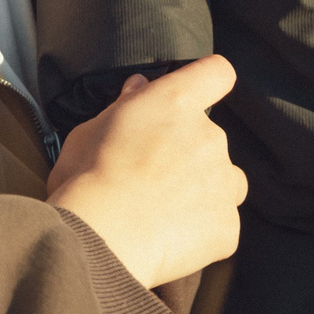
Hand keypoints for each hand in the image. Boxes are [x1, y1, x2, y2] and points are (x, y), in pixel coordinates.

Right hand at [45, 56, 245, 287]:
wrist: (101, 236)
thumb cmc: (86, 179)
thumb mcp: (89, 131)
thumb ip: (123, 107)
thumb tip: (139, 88)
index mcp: (176, 103)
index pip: (216, 73)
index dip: (208, 82)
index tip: (196, 95)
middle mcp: (209, 137)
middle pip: (211, 138)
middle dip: (188, 154)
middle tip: (151, 177)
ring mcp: (223, 182)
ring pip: (225, 182)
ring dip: (204, 192)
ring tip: (165, 212)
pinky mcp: (227, 226)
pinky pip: (220, 227)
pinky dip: (201, 234)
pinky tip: (168, 240)